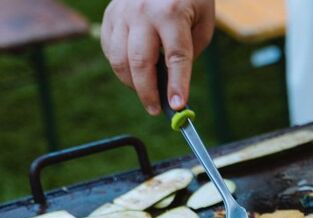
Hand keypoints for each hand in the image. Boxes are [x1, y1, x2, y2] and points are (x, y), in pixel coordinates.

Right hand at [101, 0, 214, 114]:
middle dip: (148, 92)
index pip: (175, 57)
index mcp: (171, 13)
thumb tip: (173, 86)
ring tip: (147, 94)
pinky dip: (121, 68)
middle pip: (140, 62)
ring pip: (120, 59)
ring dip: (132, 84)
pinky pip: (110, 50)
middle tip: (156, 110)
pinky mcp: (110, 15)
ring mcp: (122, 12)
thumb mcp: (202, 22)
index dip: (177, 85)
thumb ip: (189, 52)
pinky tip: (134, 74)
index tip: (177, 106)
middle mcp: (143, 12)